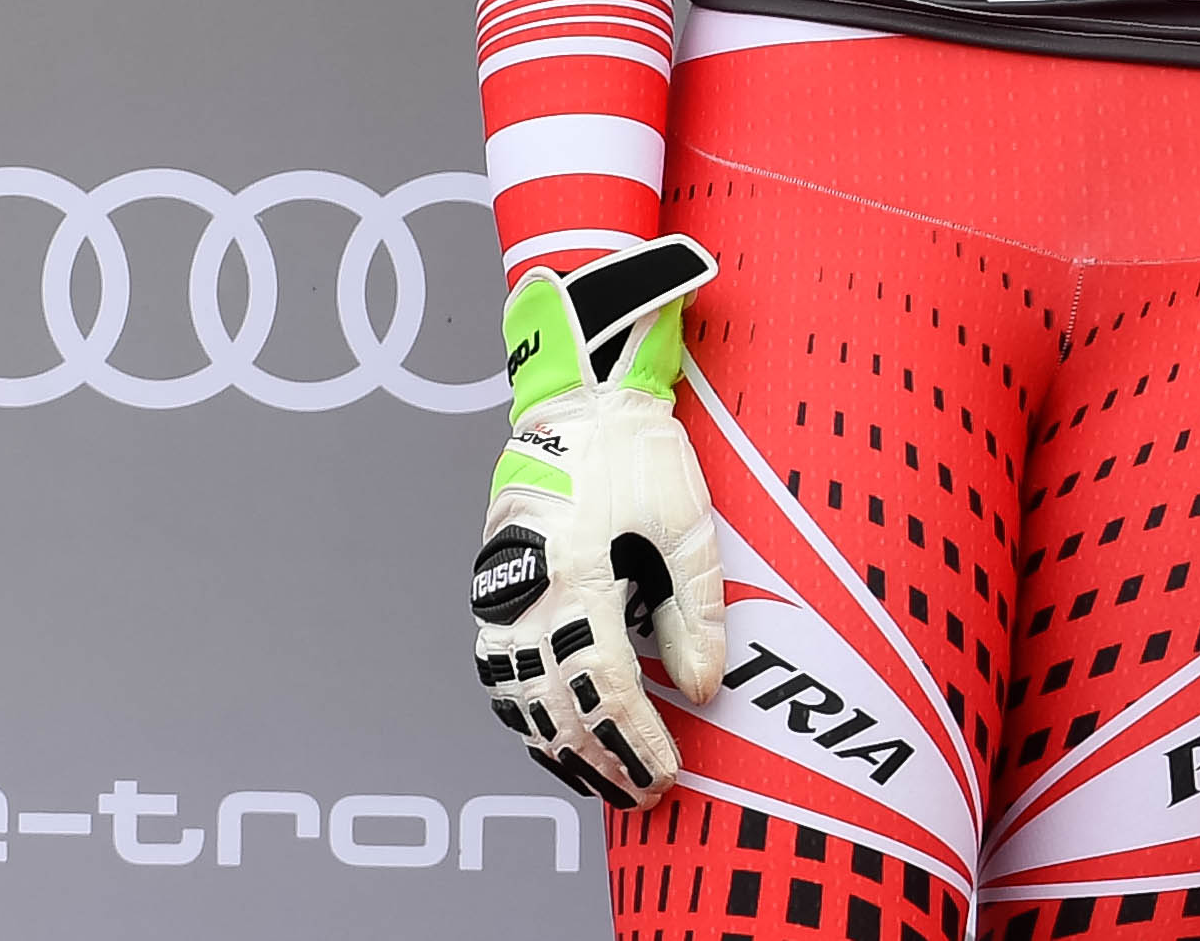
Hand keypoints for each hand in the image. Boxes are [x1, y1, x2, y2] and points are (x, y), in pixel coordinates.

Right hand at [469, 239, 727, 805]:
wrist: (580, 401)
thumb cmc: (638, 454)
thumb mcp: (688, 524)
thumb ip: (695, 610)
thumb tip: (702, 689)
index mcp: (576, 579)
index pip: (607, 688)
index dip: (635, 742)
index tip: (666, 776)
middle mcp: (527, 597)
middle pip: (559, 707)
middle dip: (602, 761)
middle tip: (643, 796)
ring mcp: (502, 596)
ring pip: (521, 699)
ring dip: (561, 747)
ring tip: (603, 783)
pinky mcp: (496, 590)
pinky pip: (502, 672)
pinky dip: (528, 714)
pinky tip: (556, 734)